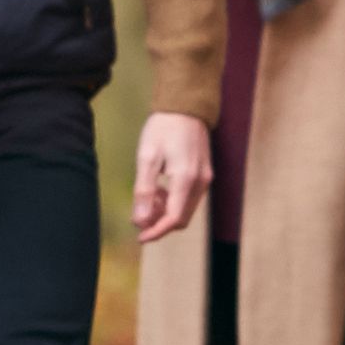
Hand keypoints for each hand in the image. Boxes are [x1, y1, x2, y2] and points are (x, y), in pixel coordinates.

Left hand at [131, 110, 211, 243]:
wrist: (185, 106)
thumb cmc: (163, 128)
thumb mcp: (147, 158)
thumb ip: (144, 191)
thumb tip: (140, 221)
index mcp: (186, 179)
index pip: (174, 219)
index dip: (156, 232)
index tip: (140, 237)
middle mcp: (200, 182)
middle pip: (182, 218)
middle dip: (159, 223)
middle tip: (139, 214)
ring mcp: (205, 178)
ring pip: (186, 209)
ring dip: (166, 212)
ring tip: (148, 197)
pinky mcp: (204, 174)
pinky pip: (189, 198)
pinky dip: (174, 201)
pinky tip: (160, 190)